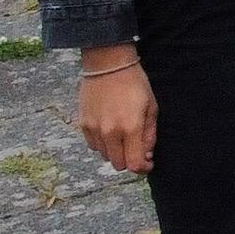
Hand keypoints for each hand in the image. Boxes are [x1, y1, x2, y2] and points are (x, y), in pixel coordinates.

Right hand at [75, 53, 153, 174]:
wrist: (108, 64)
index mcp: (130, 128)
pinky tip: (110, 129)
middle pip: (118, 164)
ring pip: (104, 156)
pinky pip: (93, 145)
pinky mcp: (83, 124)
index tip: (147, 163)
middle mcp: (109, 132)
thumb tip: (146, 155)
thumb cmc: (134, 83)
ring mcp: (94, 129)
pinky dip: (102, 144)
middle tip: (136, 149)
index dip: (142, 168)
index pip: (133, 164)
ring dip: (115, 151)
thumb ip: (149, 135)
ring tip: (123, 135)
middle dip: (129, 160)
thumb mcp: (151, 107)